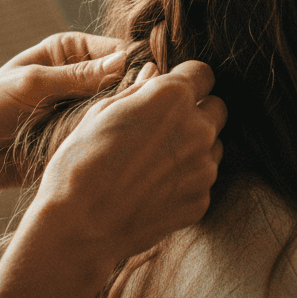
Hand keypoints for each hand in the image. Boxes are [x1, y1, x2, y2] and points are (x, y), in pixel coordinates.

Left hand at [0, 32, 128, 196]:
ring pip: (118, 110)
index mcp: (71, 51)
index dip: (133, 63)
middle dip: (132, 93)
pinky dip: (111, 139)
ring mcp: (83, 109)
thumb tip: (124, 60)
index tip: (146, 78)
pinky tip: (118, 144)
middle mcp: (82, 78)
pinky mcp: (80, 137)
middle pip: (124, 81)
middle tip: (138, 107)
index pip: (116, 51)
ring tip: (129, 127)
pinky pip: (105, 136)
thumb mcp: (33, 84)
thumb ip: (77, 76)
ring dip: (122, 118)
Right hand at [30, 60, 226, 269]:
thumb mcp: (102, 113)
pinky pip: (202, 180)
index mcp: (173, 97)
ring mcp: (204, 168)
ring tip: (155, 161)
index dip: (187, 80)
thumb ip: (138, 89)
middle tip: (165, 126)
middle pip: (216, 108)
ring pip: (213, 145)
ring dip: (194, 147)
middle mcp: (198, 128)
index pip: (204, 74)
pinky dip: (186, 180)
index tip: (173, 91)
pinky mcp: (201, 201)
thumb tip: (154, 72)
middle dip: (197, 111)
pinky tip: (154, 188)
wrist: (80, 225)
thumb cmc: (82, 161)